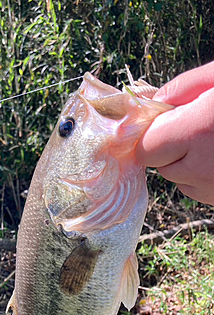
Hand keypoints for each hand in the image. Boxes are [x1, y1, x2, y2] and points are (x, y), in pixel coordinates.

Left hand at [135, 61, 213, 205]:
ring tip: (211, 141)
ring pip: (176, 177)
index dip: (150, 133)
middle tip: (193, 127)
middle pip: (157, 163)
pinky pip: (195, 188)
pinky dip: (200, 175)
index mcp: (197, 131)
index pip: (144, 147)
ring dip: (184, 162)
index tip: (158, 123)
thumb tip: (149, 101)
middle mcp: (201, 168)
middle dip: (167, 146)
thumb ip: (181, 88)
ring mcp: (211, 188)